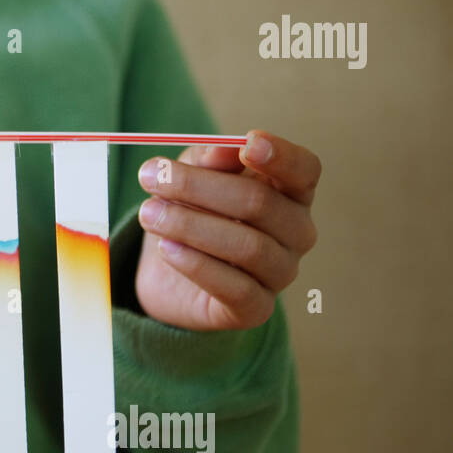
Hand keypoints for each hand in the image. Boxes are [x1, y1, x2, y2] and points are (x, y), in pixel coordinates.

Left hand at [132, 129, 319, 330]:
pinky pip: (237, 288)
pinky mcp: (257, 309)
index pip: (304, 170)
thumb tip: (225, 149)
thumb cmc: (192, 211)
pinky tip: (166, 249)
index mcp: (290, 192)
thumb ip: (209, 160)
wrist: (167, 272)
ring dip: (189, 225)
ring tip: (148, 214)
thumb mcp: (192, 175)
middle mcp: (296, 232)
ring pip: (248, 246)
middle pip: (261, 204)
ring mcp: (281, 272)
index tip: (247, 143)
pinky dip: (197, 265)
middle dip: (199, 187)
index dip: (281, 156)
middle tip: (151, 177)